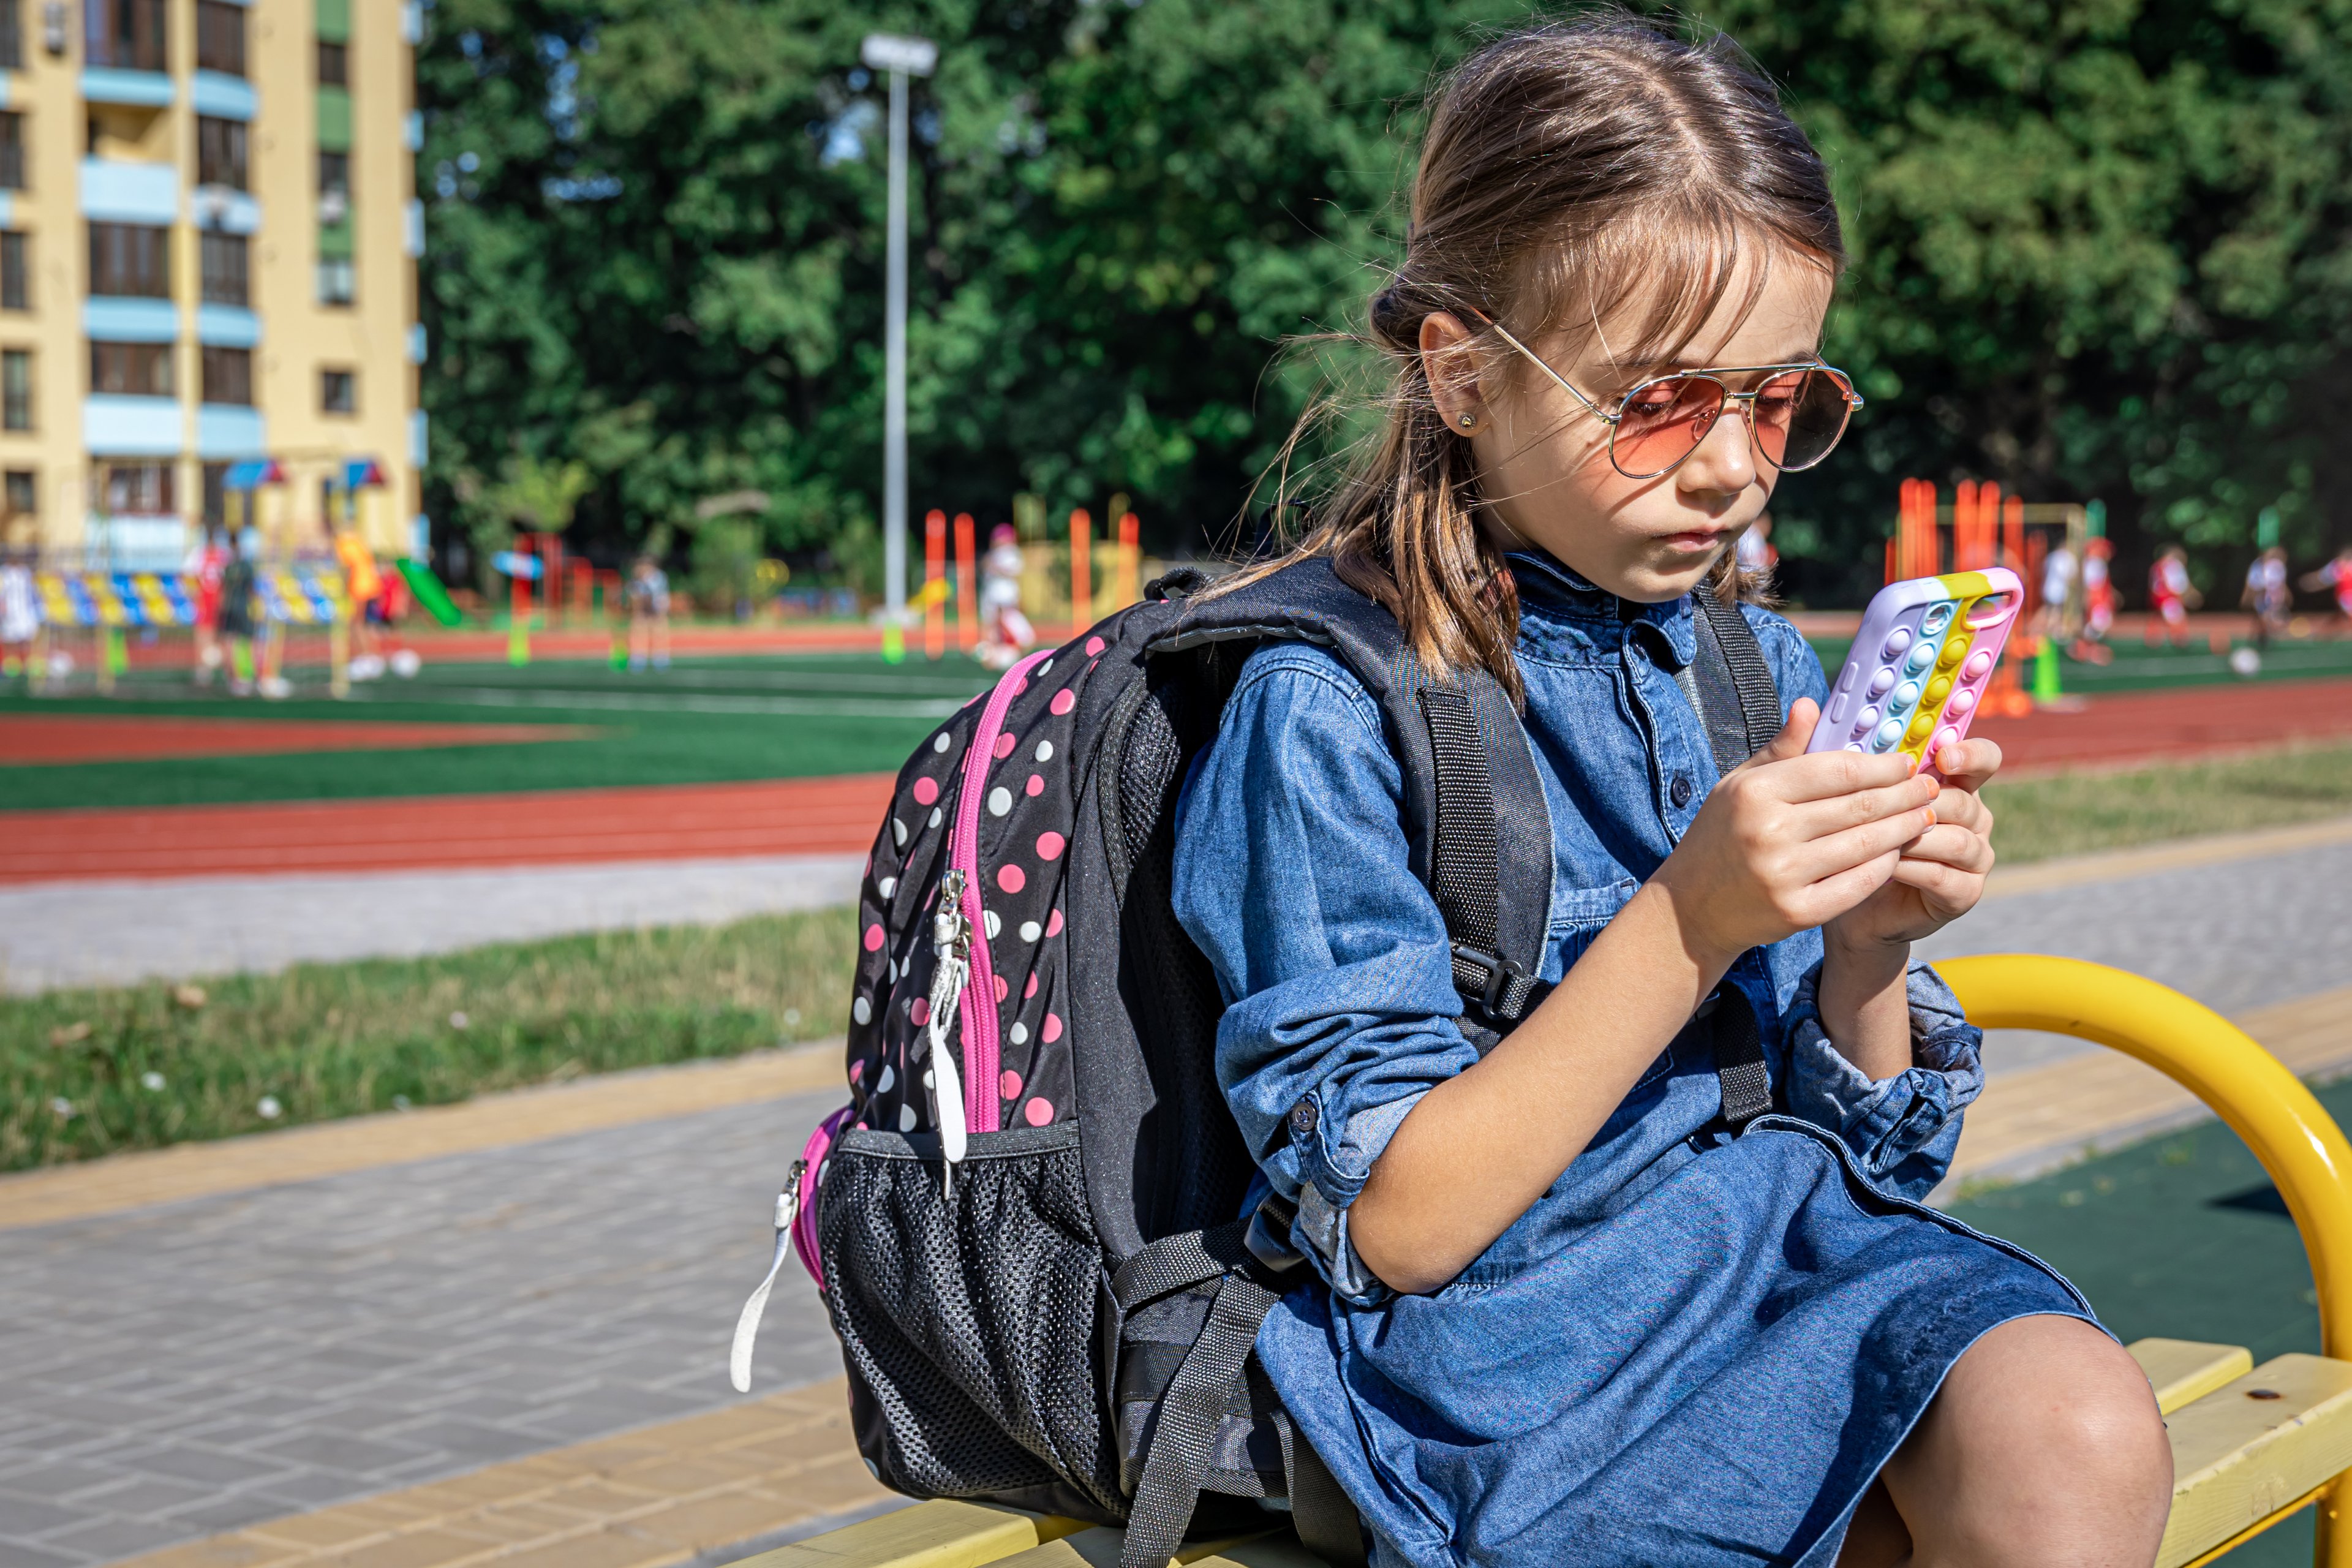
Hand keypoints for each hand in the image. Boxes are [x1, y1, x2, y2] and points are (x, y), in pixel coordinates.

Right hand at [1653, 698, 1941, 969]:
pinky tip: (1899, 852)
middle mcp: (1769, 830)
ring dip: (1904, 828)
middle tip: (1929, 788)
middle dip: (1903, 795)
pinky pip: (1859, 883)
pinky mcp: (1798, 912)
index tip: (1906, 763)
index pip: (1837, 770)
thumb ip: (1781, 749)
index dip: (1880, 767)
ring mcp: (1784, 874)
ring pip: (1866, 844)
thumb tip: (1811, 704)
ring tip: (1926, 816)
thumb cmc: (1720, 836)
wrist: (1691, 909)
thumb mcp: (1739, 785)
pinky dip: (1885, 865)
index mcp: (1755, 791)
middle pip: (1859, 806)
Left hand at [1826, 735, 2001, 954]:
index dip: (1969, 754)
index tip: (1940, 756)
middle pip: (1966, 799)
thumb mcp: (1831, 792)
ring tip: (1880, 836)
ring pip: (1958, 838)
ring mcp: (1973, 855)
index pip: (1982, 757)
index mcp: (1950, 782)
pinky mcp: (1964, 893)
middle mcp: (1972, 815)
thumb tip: (1804, 704)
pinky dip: (1913, 869)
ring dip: (1917, 836)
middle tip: (1895, 801)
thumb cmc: (1839, 835)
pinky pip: (1945, 876)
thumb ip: (1824, 752)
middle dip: (1927, 800)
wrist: (1840, 897)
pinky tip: (1884, 866)